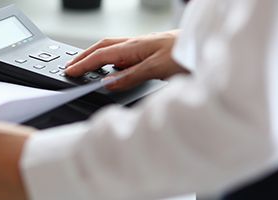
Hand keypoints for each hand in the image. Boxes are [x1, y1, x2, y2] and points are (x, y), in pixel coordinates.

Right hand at [65, 30, 187, 90]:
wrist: (208, 46)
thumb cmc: (187, 54)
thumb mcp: (157, 69)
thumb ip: (132, 76)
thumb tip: (109, 84)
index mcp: (135, 46)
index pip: (101, 55)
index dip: (83, 64)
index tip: (69, 72)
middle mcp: (137, 44)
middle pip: (103, 48)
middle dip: (84, 56)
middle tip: (70, 66)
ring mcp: (144, 48)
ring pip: (114, 50)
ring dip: (97, 58)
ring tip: (86, 68)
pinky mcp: (152, 53)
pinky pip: (126, 56)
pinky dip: (113, 62)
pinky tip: (115, 71)